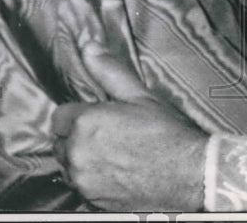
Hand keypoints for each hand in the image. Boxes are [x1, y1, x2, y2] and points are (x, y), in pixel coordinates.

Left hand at [51, 43, 206, 210]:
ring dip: (81, 159)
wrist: (187, 173)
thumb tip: (89, 46)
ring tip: (112, 154)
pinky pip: (80, 185)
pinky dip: (91, 179)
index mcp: (85, 123)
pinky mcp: (91, 200)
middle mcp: (77, 153)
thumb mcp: (139, 95)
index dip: (78, 115)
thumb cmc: (166, 133)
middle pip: (61, 142)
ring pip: (68, 165)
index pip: (59, 116)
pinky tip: (115, 172)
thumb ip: (108, 70)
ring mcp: (83, 179)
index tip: (96, 117)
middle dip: (77, 137)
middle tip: (107, 135)